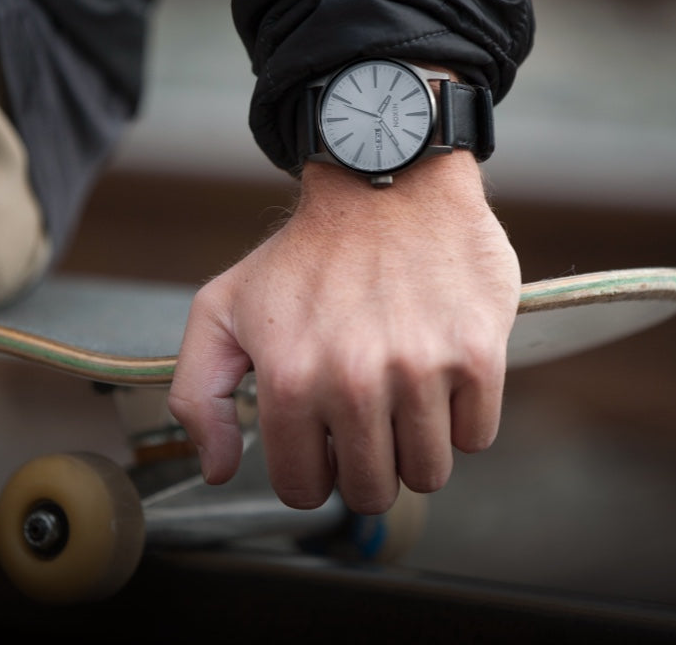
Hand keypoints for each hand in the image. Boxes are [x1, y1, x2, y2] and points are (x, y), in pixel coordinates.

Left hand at [168, 153, 519, 513]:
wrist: (386, 184)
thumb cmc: (304, 254)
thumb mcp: (220, 310)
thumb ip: (199, 395)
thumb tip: (218, 468)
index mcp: (291, 379)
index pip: (303, 488)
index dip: (312, 473)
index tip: (322, 445)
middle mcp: (355, 381)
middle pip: (372, 491)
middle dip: (365, 468)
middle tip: (364, 423)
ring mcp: (421, 369)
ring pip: (428, 472)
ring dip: (414, 446)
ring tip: (400, 397)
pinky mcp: (476, 354)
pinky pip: (476, 437)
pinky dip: (460, 418)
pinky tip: (437, 377)